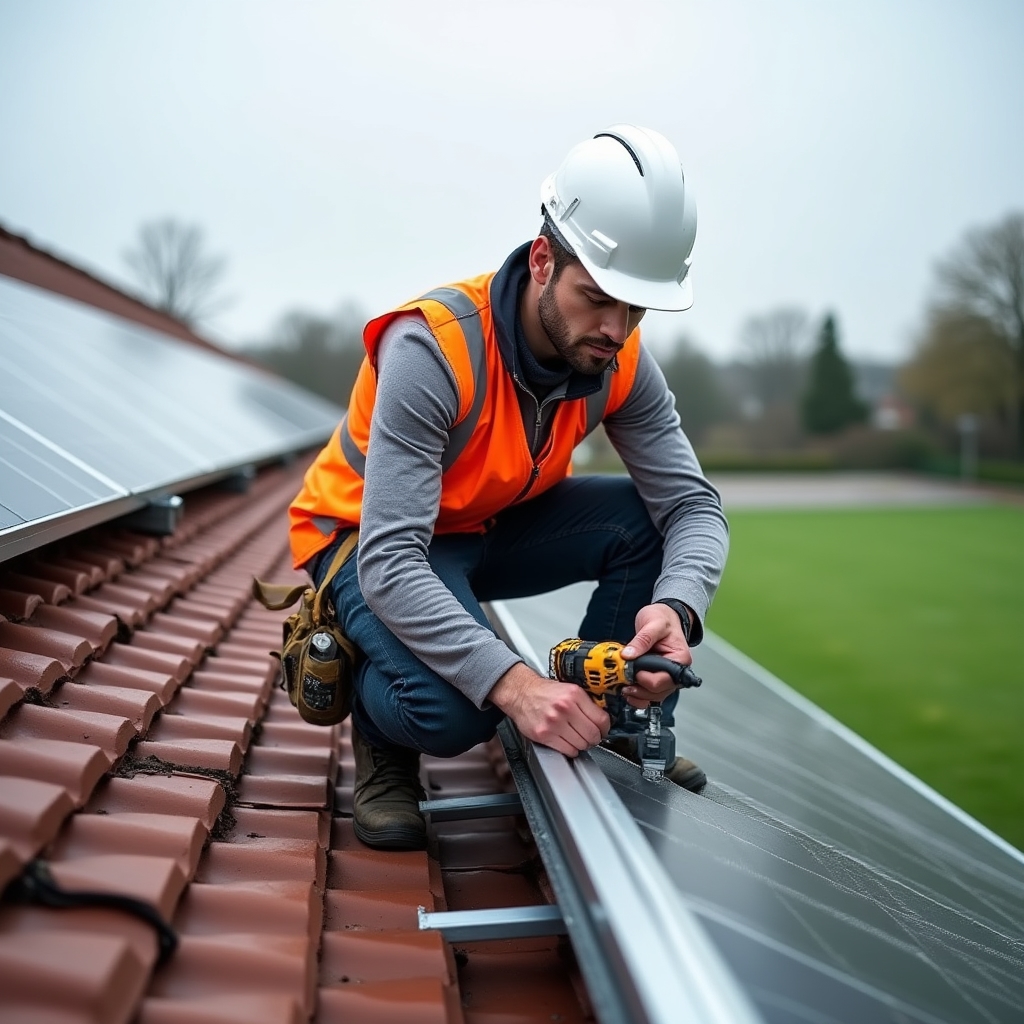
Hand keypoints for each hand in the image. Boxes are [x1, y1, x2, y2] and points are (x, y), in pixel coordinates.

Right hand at [488, 662, 609, 756]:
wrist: (520, 693)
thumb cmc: (544, 692)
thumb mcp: (569, 689)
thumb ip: (585, 703)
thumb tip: (603, 719)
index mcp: (574, 695)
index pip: (601, 719)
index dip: (605, 728)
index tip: (603, 730)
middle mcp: (565, 708)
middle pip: (592, 734)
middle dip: (594, 738)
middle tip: (591, 737)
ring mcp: (554, 723)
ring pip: (581, 744)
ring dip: (582, 745)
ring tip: (577, 738)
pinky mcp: (544, 735)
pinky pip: (568, 750)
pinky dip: (571, 749)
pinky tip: (567, 742)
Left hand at [621, 603, 692, 707]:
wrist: (664, 615)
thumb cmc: (664, 618)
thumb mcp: (653, 624)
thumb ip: (642, 640)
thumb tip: (628, 654)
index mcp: (679, 659)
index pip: (663, 679)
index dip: (644, 678)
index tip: (631, 670)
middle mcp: (676, 671)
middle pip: (658, 691)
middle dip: (639, 689)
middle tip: (622, 683)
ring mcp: (666, 676)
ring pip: (654, 696)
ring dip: (637, 695)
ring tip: (623, 688)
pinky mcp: (657, 677)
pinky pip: (650, 693)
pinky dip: (638, 696)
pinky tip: (629, 691)